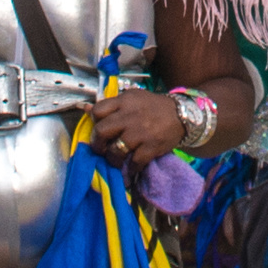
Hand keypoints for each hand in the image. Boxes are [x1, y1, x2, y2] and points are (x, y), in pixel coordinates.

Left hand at [84, 89, 198, 167]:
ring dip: (112, 159)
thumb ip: (111, 105)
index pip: (98, 111)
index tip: (98, 129)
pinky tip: (131, 169)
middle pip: (102, 131)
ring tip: (115, 160)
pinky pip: (135, 162)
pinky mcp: (151, 146)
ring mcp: (140, 132)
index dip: (94, 122)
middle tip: (101, 149)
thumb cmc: (153, 107)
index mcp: (124, 102)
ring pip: (116, 150)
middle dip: (98, 144)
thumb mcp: (132, 98)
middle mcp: (130, 116)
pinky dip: (131, 169)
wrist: (182, 115)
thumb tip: (85, 108)